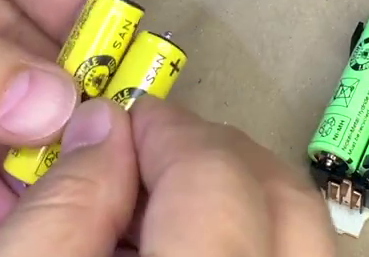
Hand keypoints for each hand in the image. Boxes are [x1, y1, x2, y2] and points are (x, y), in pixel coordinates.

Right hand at [0, 97, 336, 256]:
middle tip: (147, 152)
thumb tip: (106, 131)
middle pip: (285, 201)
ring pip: (304, 237)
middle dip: (216, 156)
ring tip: (164, 204)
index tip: (121, 123)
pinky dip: (254, 243)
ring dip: (241, 199)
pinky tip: (189, 246)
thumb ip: (64, 203)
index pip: (217, 177)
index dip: (166, 132)